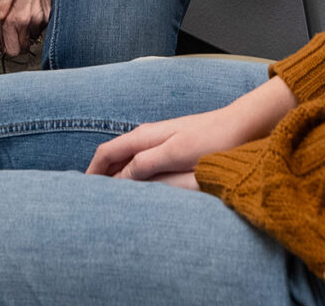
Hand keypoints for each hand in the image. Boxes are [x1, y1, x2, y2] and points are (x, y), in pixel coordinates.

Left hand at [0, 0, 49, 57]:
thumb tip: (1, 41)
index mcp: (11, 20)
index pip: (12, 52)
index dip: (10, 49)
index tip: (9, 45)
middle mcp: (26, 21)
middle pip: (24, 48)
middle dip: (19, 41)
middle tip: (15, 31)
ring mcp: (40, 18)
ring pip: (33, 37)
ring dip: (28, 30)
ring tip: (24, 15)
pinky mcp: (49, 13)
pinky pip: (42, 26)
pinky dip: (37, 22)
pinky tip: (32, 10)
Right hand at [86, 77, 297, 181]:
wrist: (242, 126)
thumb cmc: (213, 139)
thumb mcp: (175, 153)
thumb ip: (146, 164)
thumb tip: (119, 178)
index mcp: (144, 136)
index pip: (107, 152)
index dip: (92, 171)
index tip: (81, 190)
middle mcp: (149, 136)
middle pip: (114, 155)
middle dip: (100, 174)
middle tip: (91, 197)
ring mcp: (161, 141)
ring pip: (128, 159)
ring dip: (117, 175)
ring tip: (111, 196)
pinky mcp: (172, 148)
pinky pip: (143, 162)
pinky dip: (133, 175)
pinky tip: (140, 187)